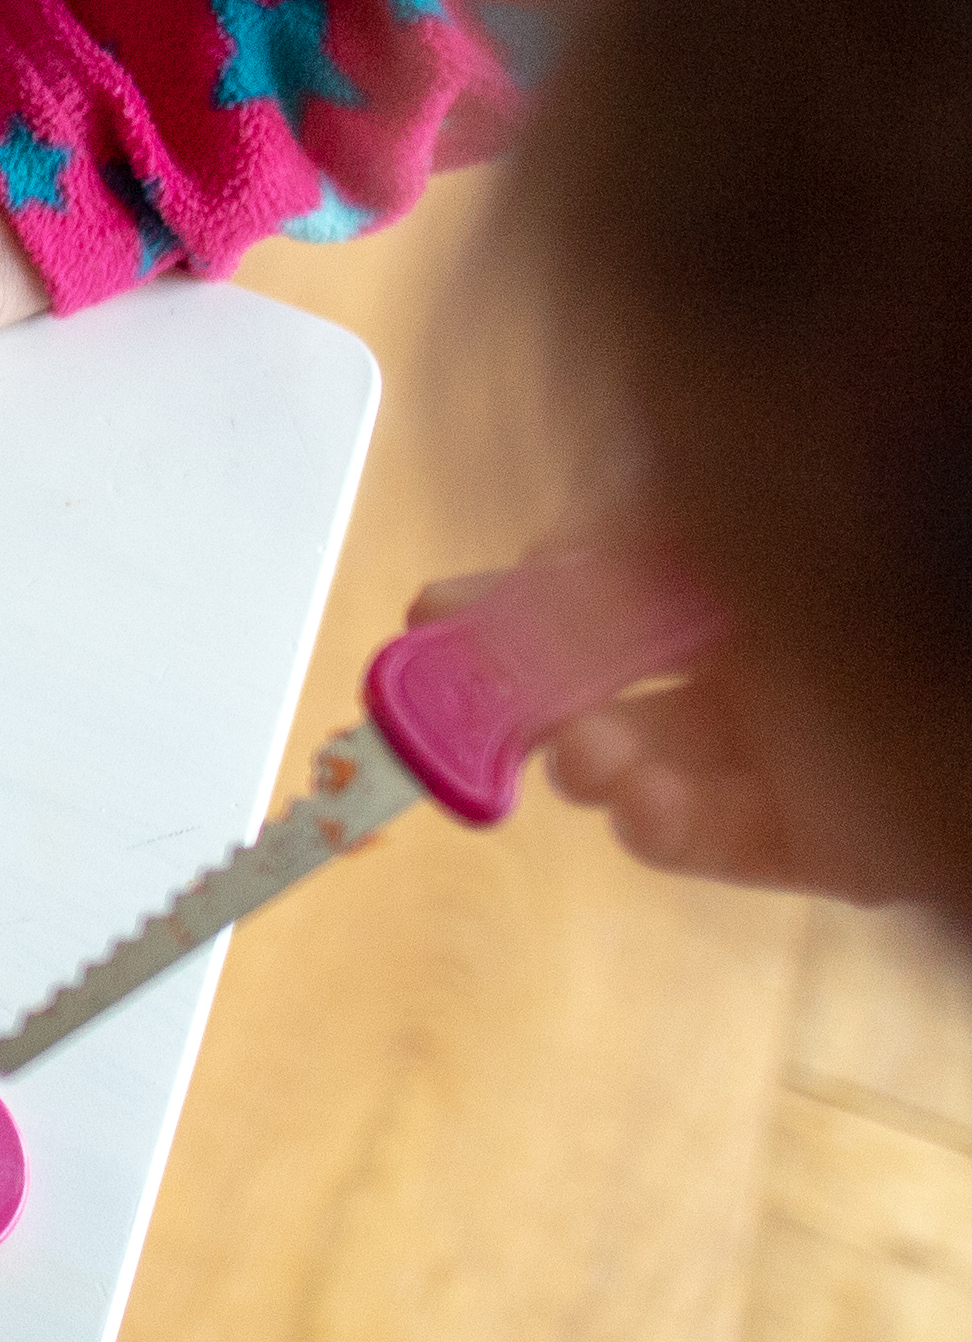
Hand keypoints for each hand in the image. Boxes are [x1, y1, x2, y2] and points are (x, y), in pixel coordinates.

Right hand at [410, 568, 947, 904]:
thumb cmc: (909, 536)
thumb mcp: (742, 499)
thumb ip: (648, 526)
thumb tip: (540, 571)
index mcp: (745, 552)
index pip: (603, 568)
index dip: (512, 595)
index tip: (433, 615)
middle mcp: (772, 644)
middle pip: (616, 673)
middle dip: (533, 685)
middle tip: (471, 692)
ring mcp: (808, 740)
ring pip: (661, 762)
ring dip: (597, 761)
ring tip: (582, 755)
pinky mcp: (843, 837)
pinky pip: (731, 842)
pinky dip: (671, 831)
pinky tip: (645, 807)